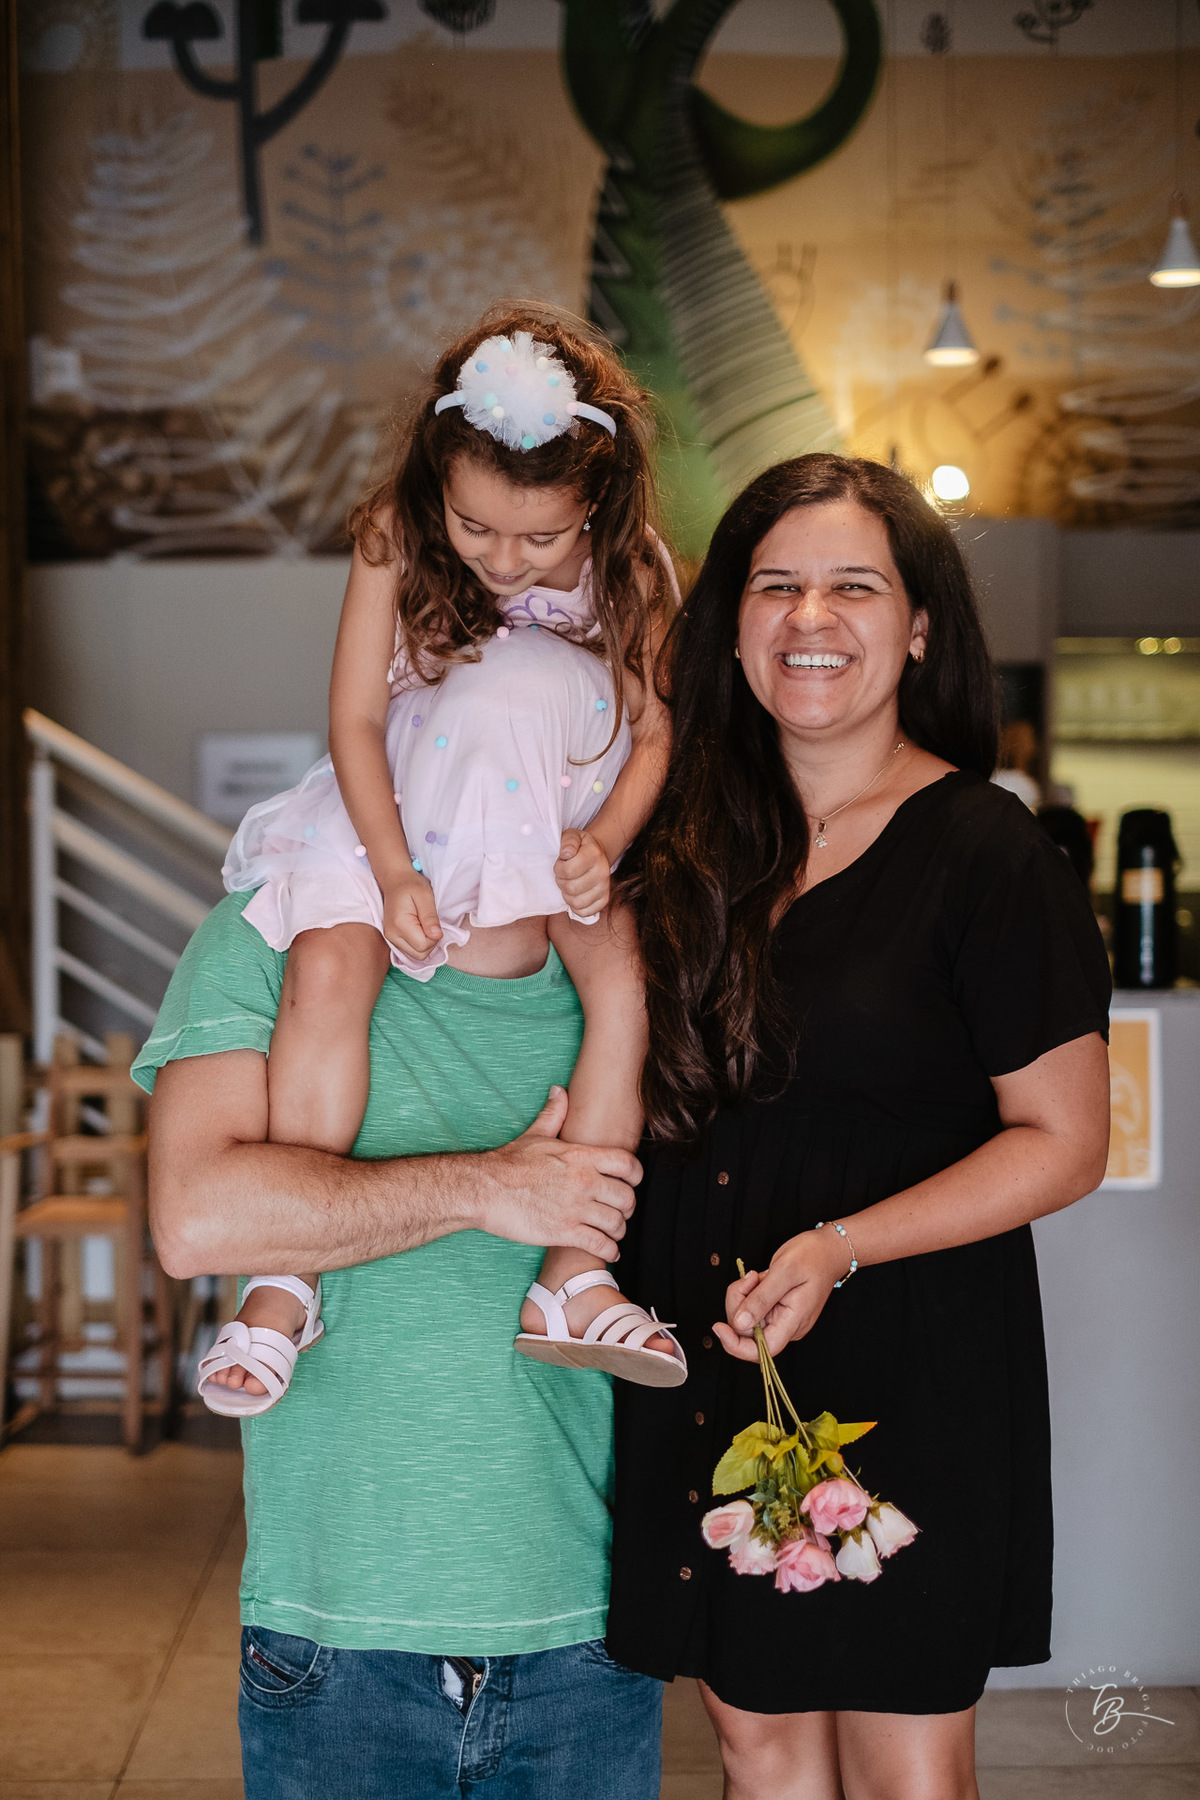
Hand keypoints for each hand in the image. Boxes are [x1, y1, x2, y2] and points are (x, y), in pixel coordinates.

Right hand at [381, 868, 441, 958]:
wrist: (395, 880)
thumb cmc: (411, 885)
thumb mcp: (425, 897)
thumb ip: (430, 918)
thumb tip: (437, 936)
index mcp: (399, 925)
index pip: (423, 946)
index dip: (434, 937)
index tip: (433, 922)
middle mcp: (392, 936)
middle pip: (419, 955)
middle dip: (430, 942)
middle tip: (429, 923)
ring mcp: (390, 938)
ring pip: (415, 955)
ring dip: (424, 943)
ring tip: (423, 924)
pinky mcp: (393, 939)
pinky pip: (410, 950)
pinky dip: (418, 942)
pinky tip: (418, 928)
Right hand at [479, 1086, 640, 1261]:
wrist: (484, 1189)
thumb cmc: (508, 1164)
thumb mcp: (535, 1134)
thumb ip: (553, 1114)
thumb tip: (559, 1091)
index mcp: (581, 1157)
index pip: (628, 1164)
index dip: (636, 1176)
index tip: (631, 1182)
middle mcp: (584, 1182)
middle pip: (627, 1197)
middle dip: (627, 1207)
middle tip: (620, 1211)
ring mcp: (575, 1208)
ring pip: (616, 1223)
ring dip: (618, 1231)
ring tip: (613, 1233)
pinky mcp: (564, 1232)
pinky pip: (600, 1245)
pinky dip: (609, 1251)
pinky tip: (608, 1251)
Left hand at [554, 828, 610, 916]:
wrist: (596, 853)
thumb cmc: (579, 846)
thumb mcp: (572, 835)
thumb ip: (568, 841)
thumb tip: (566, 854)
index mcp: (594, 854)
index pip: (569, 871)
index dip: (558, 868)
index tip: (560, 863)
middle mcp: (603, 872)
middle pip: (571, 888)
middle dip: (561, 882)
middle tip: (563, 875)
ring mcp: (605, 887)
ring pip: (577, 902)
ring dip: (567, 894)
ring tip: (568, 883)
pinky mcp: (604, 900)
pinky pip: (585, 912)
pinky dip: (575, 906)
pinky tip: (575, 894)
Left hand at [712, 1228, 849, 1360]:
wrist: (829, 1248)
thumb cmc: (814, 1256)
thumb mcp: (785, 1272)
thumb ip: (761, 1299)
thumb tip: (739, 1324)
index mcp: (793, 1322)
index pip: (762, 1350)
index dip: (736, 1345)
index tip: (719, 1328)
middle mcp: (786, 1326)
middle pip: (748, 1331)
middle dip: (738, 1304)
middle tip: (748, 1279)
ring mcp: (780, 1318)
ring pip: (746, 1318)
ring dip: (742, 1295)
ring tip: (756, 1276)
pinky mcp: (775, 1309)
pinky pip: (752, 1307)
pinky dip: (748, 1292)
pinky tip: (759, 1278)